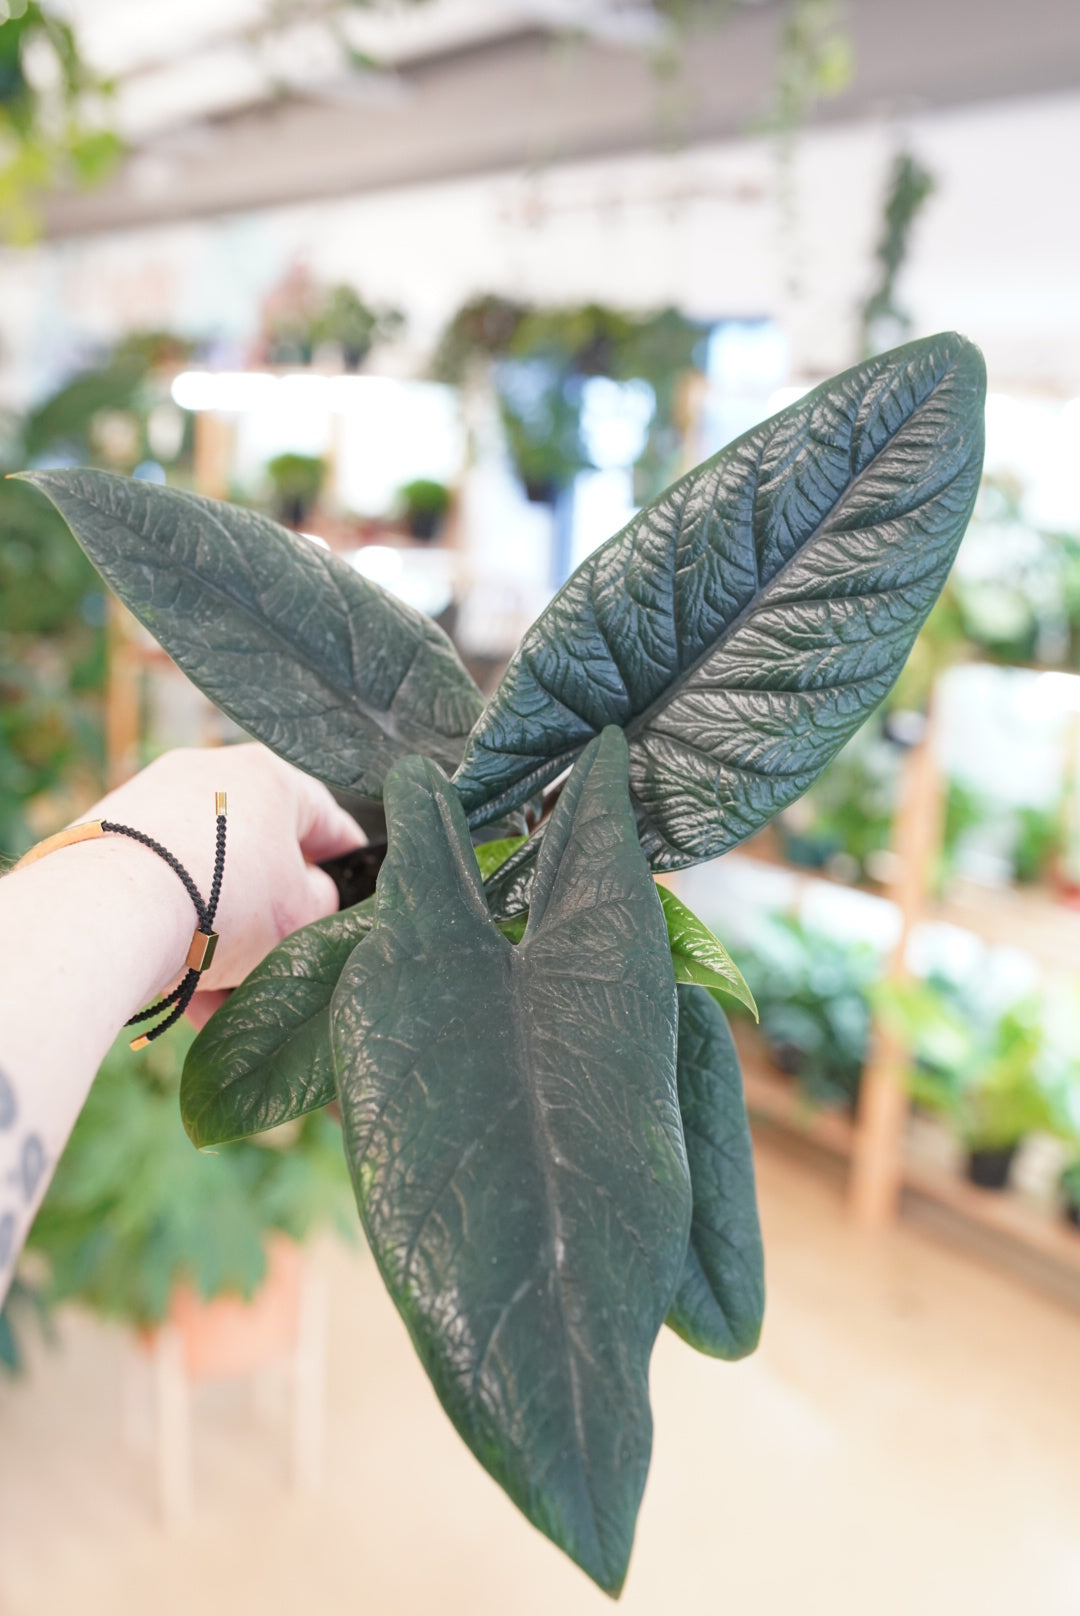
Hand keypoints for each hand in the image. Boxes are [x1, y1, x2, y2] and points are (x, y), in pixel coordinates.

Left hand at [79, 744, 361, 1024]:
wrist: (108, 913)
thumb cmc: (221, 904)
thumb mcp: (302, 914)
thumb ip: (322, 902)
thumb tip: (307, 898)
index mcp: (269, 776)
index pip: (325, 819)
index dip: (348, 864)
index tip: (354, 893)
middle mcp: (208, 776)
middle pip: (258, 857)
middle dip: (271, 921)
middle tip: (282, 965)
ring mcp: (151, 803)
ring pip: (207, 882)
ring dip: (223, 941)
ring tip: (228, 998)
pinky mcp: (105, 838)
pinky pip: (160, 890)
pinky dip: (176, 935)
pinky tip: (186, 993)